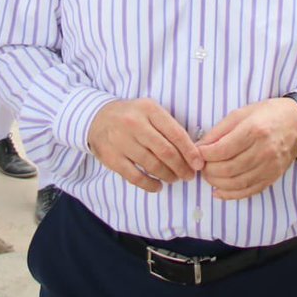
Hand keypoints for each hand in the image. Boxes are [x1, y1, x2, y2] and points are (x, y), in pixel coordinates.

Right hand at [88, 99, 203, 192]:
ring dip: (168, 175)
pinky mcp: (112, 158)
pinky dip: (149, 184)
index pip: (176, 133)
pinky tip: (158, 187)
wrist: (97, 118)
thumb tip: (192, 151)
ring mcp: (122, 141)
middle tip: (189, 175)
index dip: (190, 151)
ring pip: (152, 164)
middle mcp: (135, 124)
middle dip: (181, 167)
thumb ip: (168, 126)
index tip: (199, 164)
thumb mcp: (150, 111)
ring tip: (175, 179)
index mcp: (149, 109)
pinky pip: (135, 176)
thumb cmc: (133, 116)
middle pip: (165, 151)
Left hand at [196, 98, 296, 200]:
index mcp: (254, 130)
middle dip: (208, 170)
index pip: (221, 150)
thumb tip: (199, 148)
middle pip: (227, 169)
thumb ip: (219, 131)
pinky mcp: (273, 176)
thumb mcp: (241, 113)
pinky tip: (219, 191)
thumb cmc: (267, 113)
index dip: (204, 154)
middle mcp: (263, 150)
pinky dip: (231, 195)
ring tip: (209, 176)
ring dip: (216, 183)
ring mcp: (270, 166)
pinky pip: (249, 191)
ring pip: (236, 183)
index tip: (198, 152)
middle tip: (201, 166)